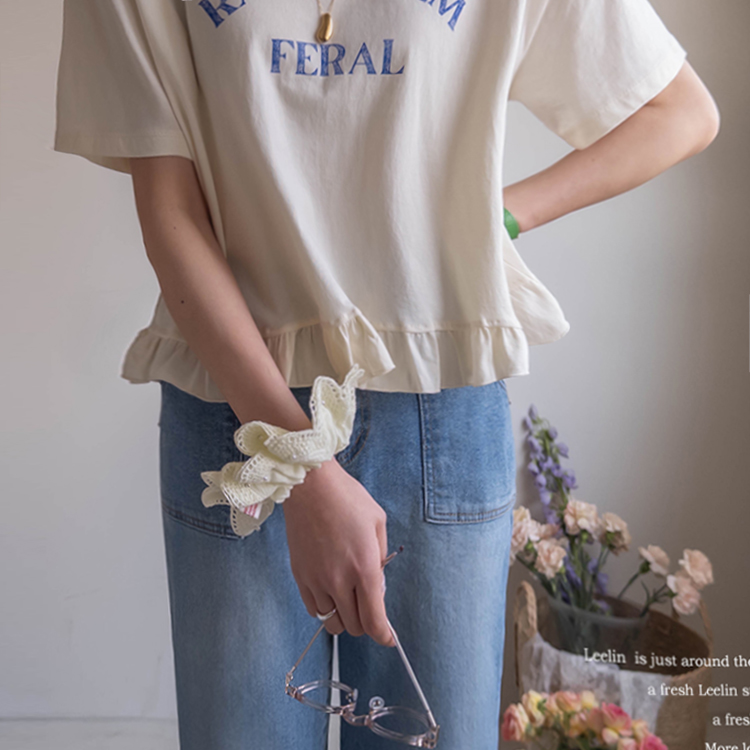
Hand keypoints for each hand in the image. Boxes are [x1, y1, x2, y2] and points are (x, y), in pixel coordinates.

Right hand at [283, 458, 394, 646]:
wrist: (310, 486)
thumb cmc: (347, 499)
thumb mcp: (378, 522)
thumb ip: (381, 556)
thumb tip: (377, 580)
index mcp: (364, 568)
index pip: (374, 621)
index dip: (383, 635)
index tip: (387, 637)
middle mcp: (339, 580)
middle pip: (354, 626)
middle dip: (366, 623)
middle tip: (369, 605)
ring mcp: (316, 580)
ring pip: (331, 622)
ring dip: (344, 616)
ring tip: (349, 597)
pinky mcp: (300, 576)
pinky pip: (313, 609)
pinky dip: (325, 608)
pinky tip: (331, 591)